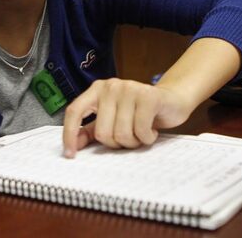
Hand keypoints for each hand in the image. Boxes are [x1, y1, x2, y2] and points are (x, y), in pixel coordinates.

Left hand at [61, 78, 192, 157]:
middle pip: (102, 132)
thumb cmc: (139, 113)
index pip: (74, 111)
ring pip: (122, 134)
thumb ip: (90, 130)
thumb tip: (72, 145)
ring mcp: (130, 88)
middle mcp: (111, 86)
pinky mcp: (149, 96)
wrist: (171, 100)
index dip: (69, 134)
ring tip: (141, 131)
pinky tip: (151, 130)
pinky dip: (147, 138)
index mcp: (97, 90)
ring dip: (134, 141)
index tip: (70, 155)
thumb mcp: (112, 120)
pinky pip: (140, 130)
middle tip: (129, 136)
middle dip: (117, 143)